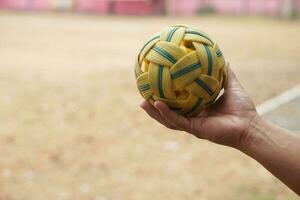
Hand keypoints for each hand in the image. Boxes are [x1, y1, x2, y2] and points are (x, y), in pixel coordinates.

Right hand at [140, 63, 257, 147]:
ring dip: (154, 112)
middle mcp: (192, 118)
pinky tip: (157, 104)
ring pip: (168, 120)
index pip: (178, 105)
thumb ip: (226, 74)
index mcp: (198, 110)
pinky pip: (177, 120)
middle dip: (154, 107)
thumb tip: (224, 59)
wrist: (250, 126)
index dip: (166, 98)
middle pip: (168, 113)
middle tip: (142, 97)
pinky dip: (166, 113)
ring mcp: (192, 125)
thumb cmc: (243, 109)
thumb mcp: (232, 87)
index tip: (156, 87)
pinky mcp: (195, 129)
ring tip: (142, 103)